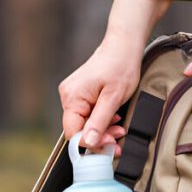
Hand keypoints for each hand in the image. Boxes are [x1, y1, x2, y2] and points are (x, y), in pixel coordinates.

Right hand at [59, 0, 172, 152]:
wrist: (124, 46)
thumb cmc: (121, 66)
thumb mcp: (113, 98)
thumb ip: (99, 122)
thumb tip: (87, 143)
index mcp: (72, 97)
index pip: (73, 132)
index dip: (91, 143)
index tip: (110, 146)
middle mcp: (68, 96)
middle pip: (79, 129)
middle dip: (100, 137)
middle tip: (119, 138)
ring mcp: (73, 94)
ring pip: (85, 123)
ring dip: (103, 129)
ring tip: (120, 127)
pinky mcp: (81, 94)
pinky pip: (88, 114)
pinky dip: (102, 120)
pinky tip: (114, 118)